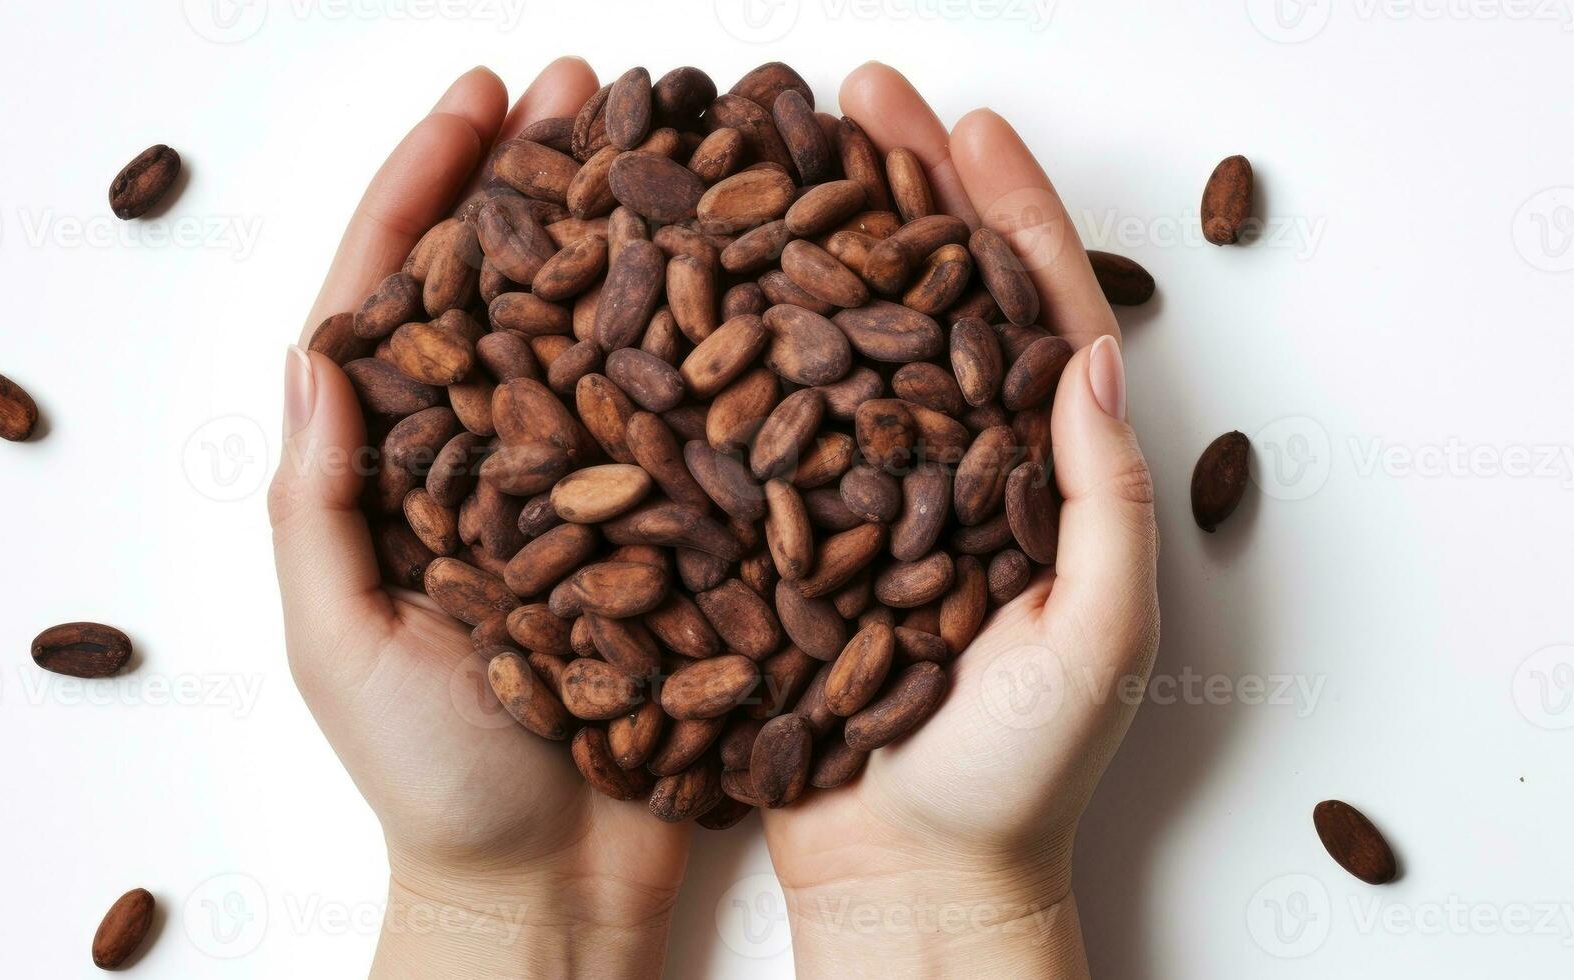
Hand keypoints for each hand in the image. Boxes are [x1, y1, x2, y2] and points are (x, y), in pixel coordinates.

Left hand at [267, 60, 687, 979]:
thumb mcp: (342, 647)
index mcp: (397, 471)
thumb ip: (319, 507)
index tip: (478, 99)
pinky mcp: (660, 533)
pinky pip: (680, 422)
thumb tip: (315, 355)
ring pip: (603, 336)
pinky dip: (705, 347)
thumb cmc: (433, 785)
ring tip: (673, 147)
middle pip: (509, 288)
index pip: (400, 299)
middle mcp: (490, 461)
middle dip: (543, 180)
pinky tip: (745, 285)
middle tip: (590, 85)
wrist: (551, 890)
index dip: (430, 189)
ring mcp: (581, 491)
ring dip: (632, 236)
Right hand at [759, 64, 1160, 978]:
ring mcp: (862, 496)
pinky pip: (763, 427)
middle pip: (921, 300)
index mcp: (1035, 474)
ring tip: (770, 156)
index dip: (1001, 212)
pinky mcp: (787, 537)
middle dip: (894, 191)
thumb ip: (1100, 501)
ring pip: (834, 344)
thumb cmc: (1016, 779)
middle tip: (853, 95)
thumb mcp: (1094, 640)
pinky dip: (737, 351)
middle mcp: (945, 467)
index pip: (1026, 314)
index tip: (967, 124)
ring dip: (808, 244)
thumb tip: (1096, 351)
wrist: (908, 879)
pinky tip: (697, 291)